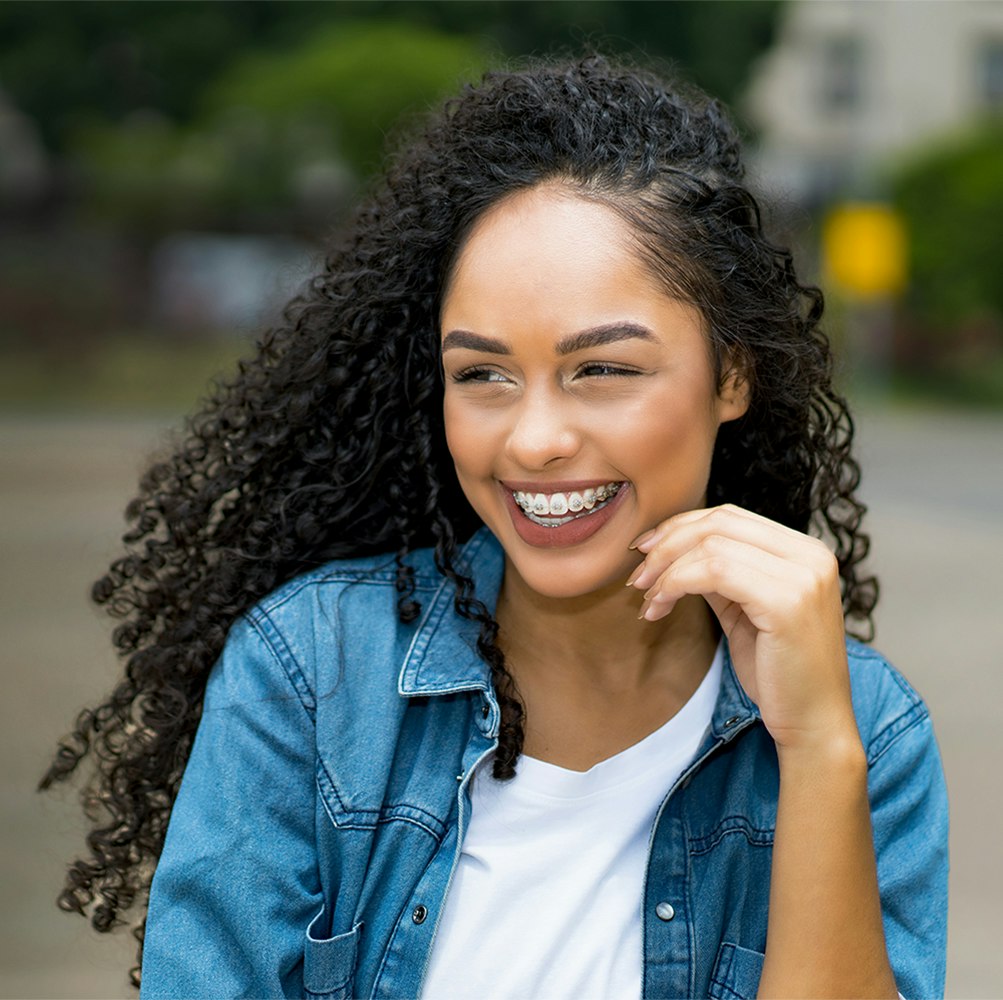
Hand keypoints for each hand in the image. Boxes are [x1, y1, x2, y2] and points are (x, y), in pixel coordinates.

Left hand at [627, 504, 857, 752]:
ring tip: (648, 600)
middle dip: (666, 544)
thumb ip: (721, 575)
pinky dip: (675, 584)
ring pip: (711, 546)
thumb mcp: (745, 611)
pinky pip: (714, 572)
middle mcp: (811, 554)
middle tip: (638, 576)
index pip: (730, 516)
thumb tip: (671, 550)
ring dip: (665, 570)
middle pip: (718, 523)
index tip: (645, 552)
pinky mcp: (788, 601)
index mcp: (806, 551)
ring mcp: (803, 575)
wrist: (815, 725)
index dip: (680, 527)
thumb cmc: (779, 674)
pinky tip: (659, 609)